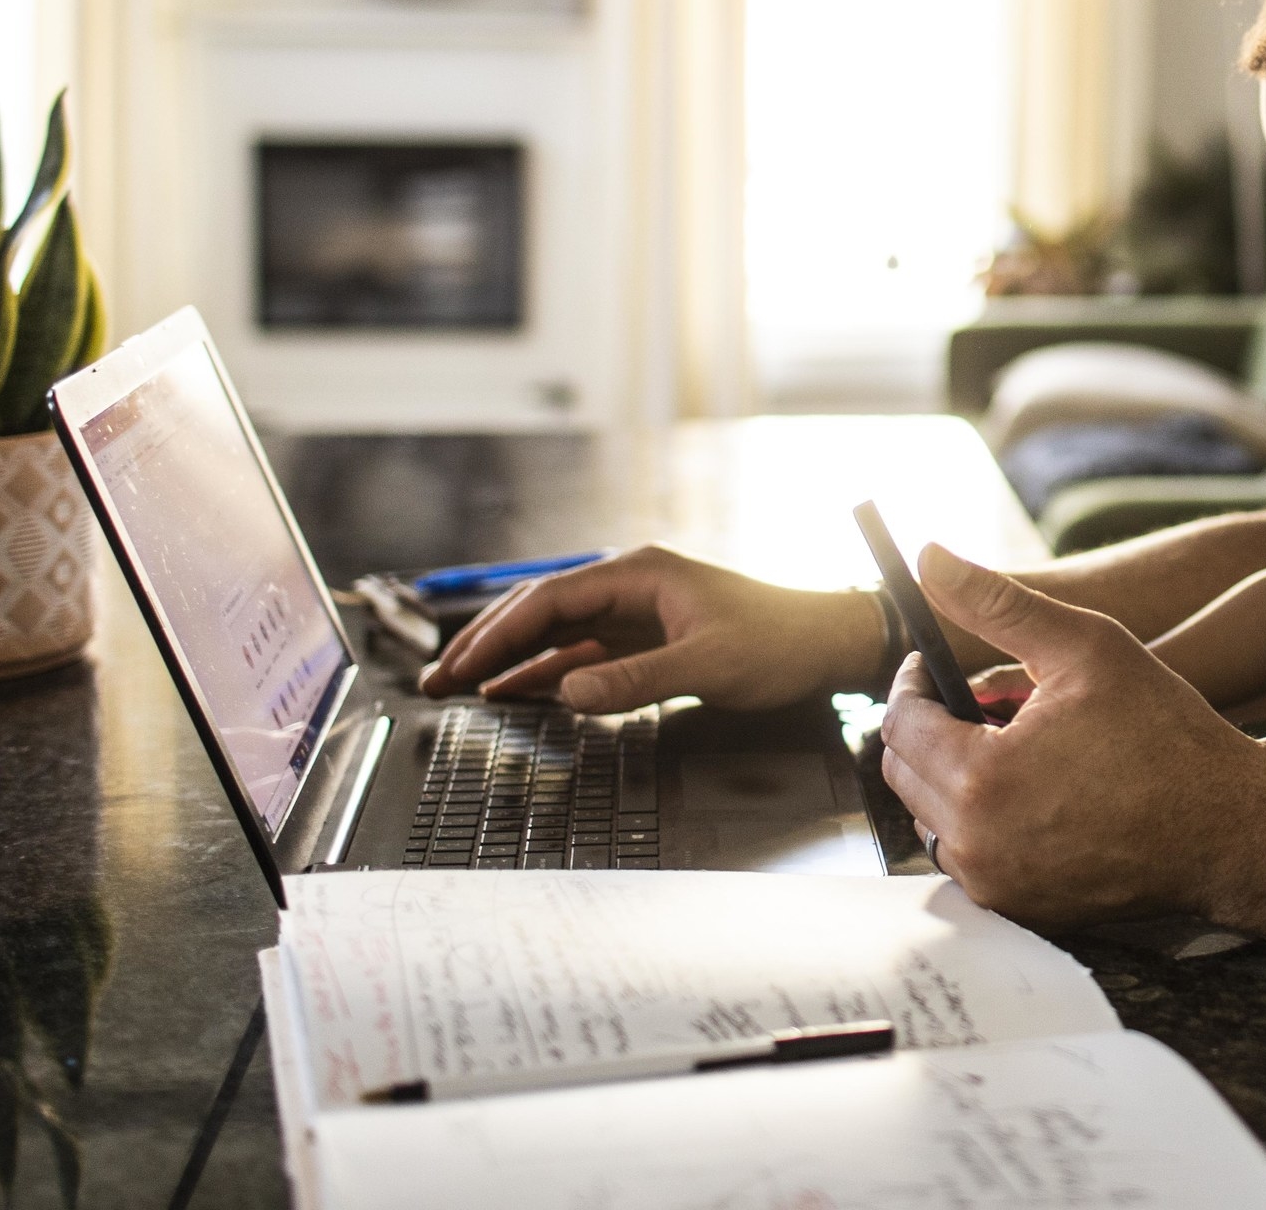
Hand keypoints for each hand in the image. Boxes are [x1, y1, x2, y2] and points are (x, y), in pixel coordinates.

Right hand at [415, 545, 882, 712]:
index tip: (462, 665)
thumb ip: (636, 678)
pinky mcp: (647, 639)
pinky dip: (546, 673)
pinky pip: (582, 654)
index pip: (551, 600)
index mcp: (640, 573)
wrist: (828, 643)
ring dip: (510, 661)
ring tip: (460, 689)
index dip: (500, 633)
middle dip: (488, 645)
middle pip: (542, 613)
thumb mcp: (709, 662)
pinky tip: (515, 692)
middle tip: (438, 680)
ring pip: (557, 634)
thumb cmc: (780, 642)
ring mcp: (637, 613)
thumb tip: (569, 691)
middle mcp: (631, 585)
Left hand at [879, 545, 1265, 924]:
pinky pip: (970, 853)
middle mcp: (974, 844)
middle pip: (906, 772)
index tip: (934, 663)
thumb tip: (929, 556)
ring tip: (1022, 742)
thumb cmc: (1164, 733)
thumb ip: (997, 603)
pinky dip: (984, 817)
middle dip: (936, 726)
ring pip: (933, 815)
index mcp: (979, 778)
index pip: (899, 723)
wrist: (1228, 829)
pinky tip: (1040, 789)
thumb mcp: (1085, 647)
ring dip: (956, 772)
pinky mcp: (1019, 908)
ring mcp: (995, 884)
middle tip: (992, 700)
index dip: (913, 682)